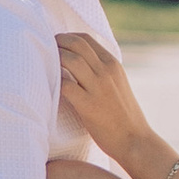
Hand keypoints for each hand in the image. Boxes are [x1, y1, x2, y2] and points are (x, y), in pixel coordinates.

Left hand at [55, 30, 158, 178]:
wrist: (135, 140)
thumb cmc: (122, 115)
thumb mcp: (117, 84)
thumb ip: (102, 70)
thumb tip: (80, 61)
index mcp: (113, 64)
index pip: (85, 38)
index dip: (66, 37)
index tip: (56, 44)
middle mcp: (106, 71)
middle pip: (76, 44)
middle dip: (57, 43)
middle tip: (45, 50)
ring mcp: (98, 88)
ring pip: (70, 60)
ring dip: (54, 59)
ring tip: (43, 66)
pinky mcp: (89, 105)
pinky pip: (66, 85)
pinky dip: (54, 82)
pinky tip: (47, 86)